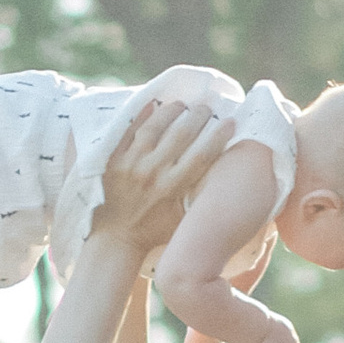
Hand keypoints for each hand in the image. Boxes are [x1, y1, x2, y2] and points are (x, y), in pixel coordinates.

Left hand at [91, 94, 228, 254]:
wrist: (115, 238)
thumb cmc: (153, 231)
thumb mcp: (182, 220)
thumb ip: (197, 196)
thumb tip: (218, 175)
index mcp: (172, 188)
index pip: (202, 155)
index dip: (218, 136)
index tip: (229, 122)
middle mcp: (153, 172)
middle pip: (181, 135)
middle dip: (198, 117)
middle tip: (207, 106)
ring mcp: (131, 164)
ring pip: (154, 127)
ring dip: (171, 111)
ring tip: (182, 104)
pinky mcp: (113, 160)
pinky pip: (128, 131)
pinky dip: (141, 116)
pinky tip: (153, 104)